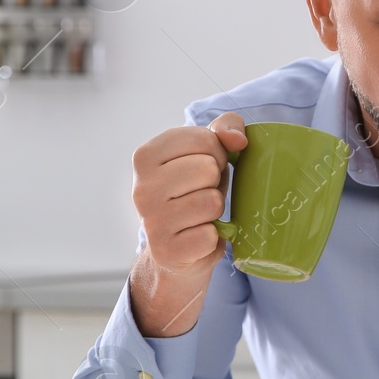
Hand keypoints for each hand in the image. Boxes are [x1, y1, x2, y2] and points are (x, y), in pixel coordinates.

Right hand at [130, 111, 248, 280]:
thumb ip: (226, 127)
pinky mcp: (166, 251)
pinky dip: (212, 237)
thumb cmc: (194, 189)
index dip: (217, 153)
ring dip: (214, 210)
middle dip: (215, 182)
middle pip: (207, 169)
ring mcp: (151, 221)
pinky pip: (210, 236)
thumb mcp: (208, 150)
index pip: (204, 139)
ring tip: (200, 214)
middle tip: (202, 193)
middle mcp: (141, 187)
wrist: (176, 246)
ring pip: (211, 202)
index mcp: (145, 155)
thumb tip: (237, 140)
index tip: (204, 167)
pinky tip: (197, 236)